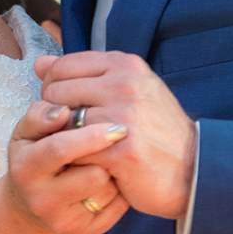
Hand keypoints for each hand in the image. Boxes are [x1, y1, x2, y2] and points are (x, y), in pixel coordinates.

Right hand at [6, 104, 130, 233]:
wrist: (30, 203)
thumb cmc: (34, 155)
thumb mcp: (27, 132)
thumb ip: (41, 115)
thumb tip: (63, 111)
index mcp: (26, 168)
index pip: (60, 149)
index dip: (90, 137)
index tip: (118, 127)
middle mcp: (41, 199)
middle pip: (92, 175)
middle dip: (106, 157)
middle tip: (114, 145)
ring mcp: (62, 221)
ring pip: (107, 190)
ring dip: (113, 173)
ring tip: (103, 164)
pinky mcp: (83, 233)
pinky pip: (116, 207)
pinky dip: (119, 192)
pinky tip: (108, 183)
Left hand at [34, 52, 197, 220]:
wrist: (193, 170)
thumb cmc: (156, 131)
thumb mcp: (126, 91)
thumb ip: (83, 75)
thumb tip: (39, 63)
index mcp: (126, 65)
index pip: (63, 66)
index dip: (55, 90)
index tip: (68, 109)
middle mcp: (125, 84)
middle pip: (55, 92)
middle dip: (55, 115)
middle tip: (71, 134)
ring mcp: (124, 116)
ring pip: (62, 122)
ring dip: (64, 140)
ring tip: (80, 151)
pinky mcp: (121, 149)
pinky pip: (74, 151)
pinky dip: (75, 162)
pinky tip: (89, 166)